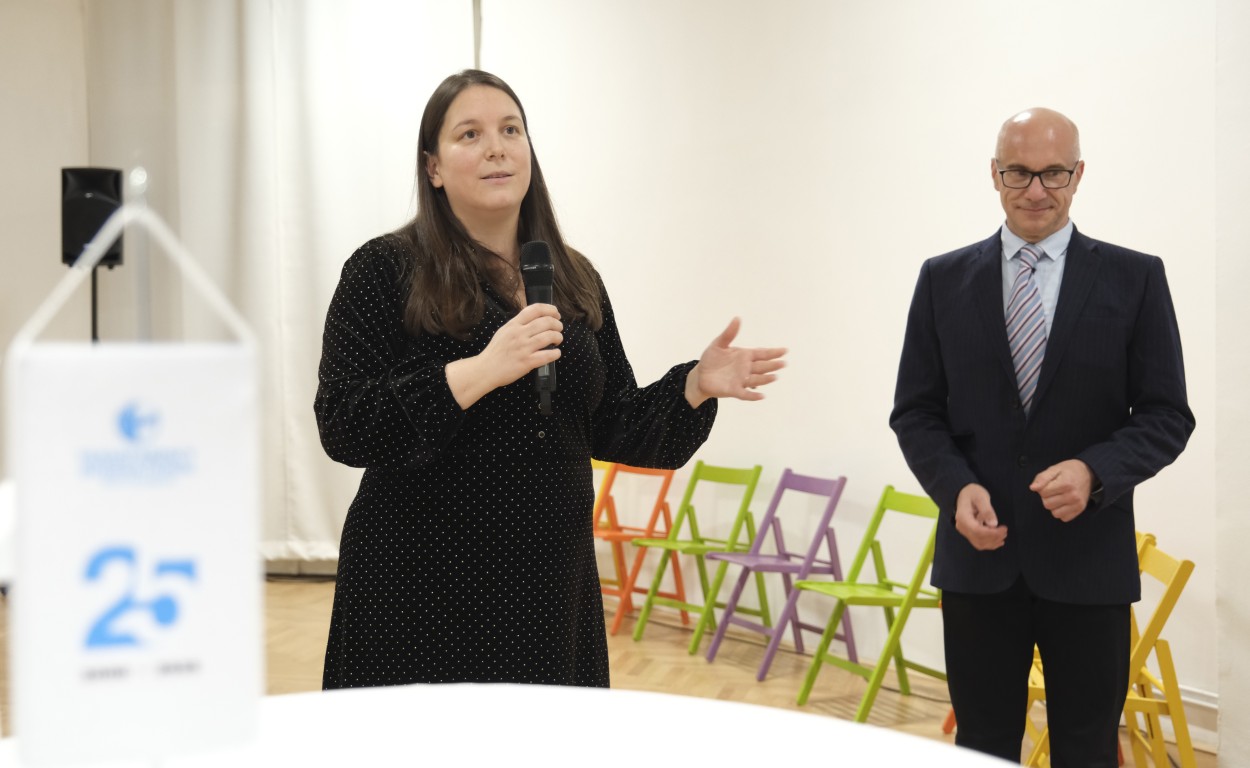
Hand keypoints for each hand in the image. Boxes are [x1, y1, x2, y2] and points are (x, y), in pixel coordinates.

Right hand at [445, 303, 561, 408]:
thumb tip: (536, 319)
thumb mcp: (504, 331)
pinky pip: (547, 355)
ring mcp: (523, 348)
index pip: (535, 309)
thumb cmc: (495, 351)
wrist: (486, 369)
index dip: (550, 309)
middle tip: (559, 328)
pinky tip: (556, 353)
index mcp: (513, 324)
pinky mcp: (527, 362)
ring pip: (549, 336)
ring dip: (558, 337)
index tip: (556, 314)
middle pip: (546, 322)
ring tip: (558, 339)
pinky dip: (556, 353)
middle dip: (557, 324)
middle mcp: (519, 334)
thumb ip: (518, 324)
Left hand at [685, 318, 786, 407]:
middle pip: (762, 366)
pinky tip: (762, 396)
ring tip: (774, 377)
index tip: (785, 350)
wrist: (700, 375)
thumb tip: (737, 318)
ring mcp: (741, 380)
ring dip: (765, 379)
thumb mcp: (719, 344)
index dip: (773, 352)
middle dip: (772, 365)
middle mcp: (746, 368)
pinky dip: (753, 395)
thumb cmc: (711, 359)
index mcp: (744, 356)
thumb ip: (729, 333)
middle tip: (784, 363)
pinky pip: (745, 393)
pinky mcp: (734, 390)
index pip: (761, 353)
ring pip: (756, 379)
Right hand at [954, 483, 1007, 550]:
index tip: (1003, 529)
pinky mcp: (969, 533)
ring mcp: (965, 531)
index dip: (992, 533)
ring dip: (993, 542)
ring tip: (1003, 535)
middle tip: (1005, 531)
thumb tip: (993, 524)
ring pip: (979, 543)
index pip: (977, 530)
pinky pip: (979, 542)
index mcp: (963, 517)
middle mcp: (962, 526)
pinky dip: (989, 543)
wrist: (965, 494)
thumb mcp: (981, 497)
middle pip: (978, 538)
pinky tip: (998, 541)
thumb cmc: (972, 493)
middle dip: (994, 537)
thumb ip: (987, 510)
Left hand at [1029, 459, 1093, 521]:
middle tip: (1055, 489)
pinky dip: (1061, 511)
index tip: (1050, 483)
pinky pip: (1063, 518)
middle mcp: (1073, 495)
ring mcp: (1077, 504)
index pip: (1043, 493)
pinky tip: (1064, 502)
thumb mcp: (1054, 469)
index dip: (1043, 487)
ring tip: (1059, 496)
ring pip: (1054, 513)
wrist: (1087, 473)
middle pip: (1047, 504)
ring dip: (1054, 505)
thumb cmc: (1069, 470)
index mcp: (1066, 484)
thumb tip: (1032, 488)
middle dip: (1047, 497)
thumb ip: (1042, 478)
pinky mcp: (1080, 510)